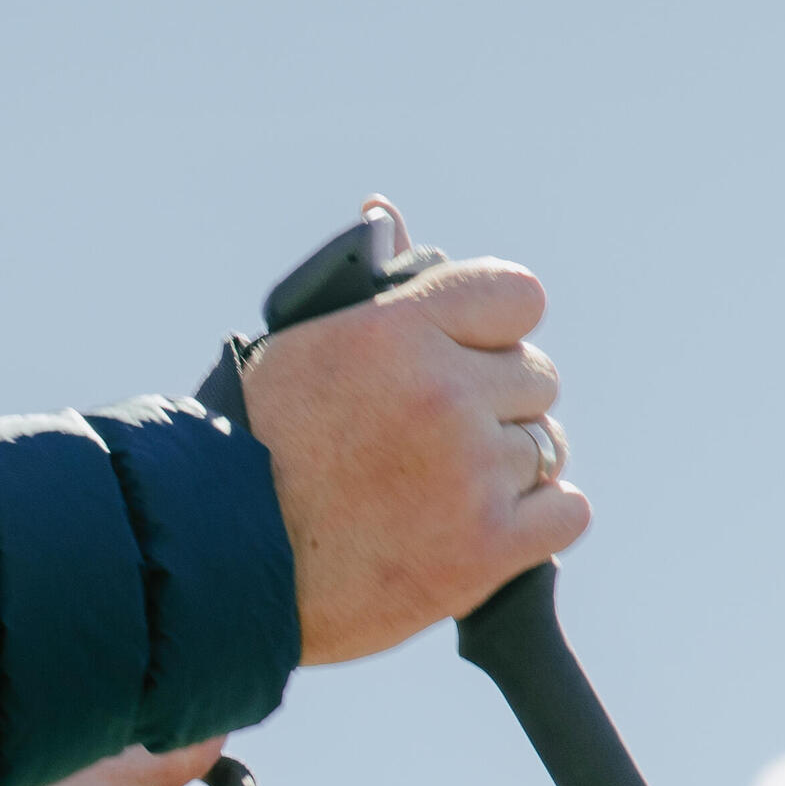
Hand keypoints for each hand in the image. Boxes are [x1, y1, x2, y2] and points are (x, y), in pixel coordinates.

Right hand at [241, 251, 587, 663]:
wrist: (216, 570)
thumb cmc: (250, 455)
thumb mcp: (298, 350)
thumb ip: (367, 292)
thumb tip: (387, 215)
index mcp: (398, 330)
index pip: (517, 297)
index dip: (492, 334)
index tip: (462, 363)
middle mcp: (442, 391)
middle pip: (535, 378)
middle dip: (494, 408)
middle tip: (432, 446)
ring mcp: (470, 470)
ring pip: (547, 447)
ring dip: (506, 470)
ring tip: (439, 498)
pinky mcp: (487, 546)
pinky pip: (568, 512)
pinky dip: (534, 524)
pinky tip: (479, 531)